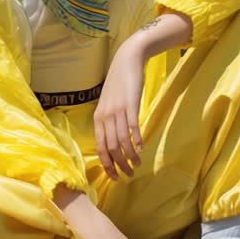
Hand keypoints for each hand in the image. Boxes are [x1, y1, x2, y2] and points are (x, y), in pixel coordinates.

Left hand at [95, 46, 144, 179]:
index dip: (107, 164)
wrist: (126, 62)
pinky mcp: (130, 105)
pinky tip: (141, 147)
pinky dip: (136, 140)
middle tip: (129, 173)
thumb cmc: (118, 85)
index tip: (115, 176)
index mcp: (98, 119)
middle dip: (119, 164)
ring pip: (122, 140)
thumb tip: (113, 143)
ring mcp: (118, 111)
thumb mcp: (108, 104)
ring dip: (130, 156)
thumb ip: (109, 122)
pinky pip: (133, 127)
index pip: (100, 147)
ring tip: (137, 164)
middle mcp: (105, 116)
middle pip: (111, 148)